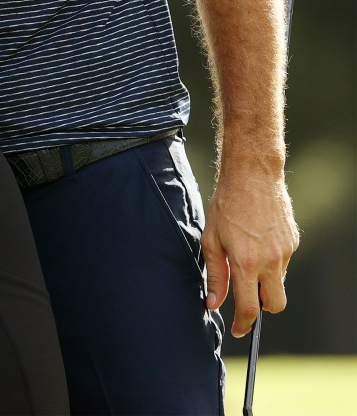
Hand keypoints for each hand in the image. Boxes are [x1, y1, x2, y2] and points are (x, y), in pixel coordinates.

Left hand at [202, 169, 299, 335]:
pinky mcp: (293, 241)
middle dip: (262, 307)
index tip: (239, 330)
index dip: (243, 324)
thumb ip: (216, 274)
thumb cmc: (227, 204)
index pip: (249, 308)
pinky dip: (272, 260)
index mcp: (247, 262)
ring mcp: (285, 251)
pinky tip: (258, 239)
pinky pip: (283, 261)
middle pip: (274, 304)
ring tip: (247, 252)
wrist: (252, 175)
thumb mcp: (211, 239)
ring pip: (279, 281)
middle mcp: (270, 261)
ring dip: (265, 278)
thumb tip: (213, 303)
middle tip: (247, 295)